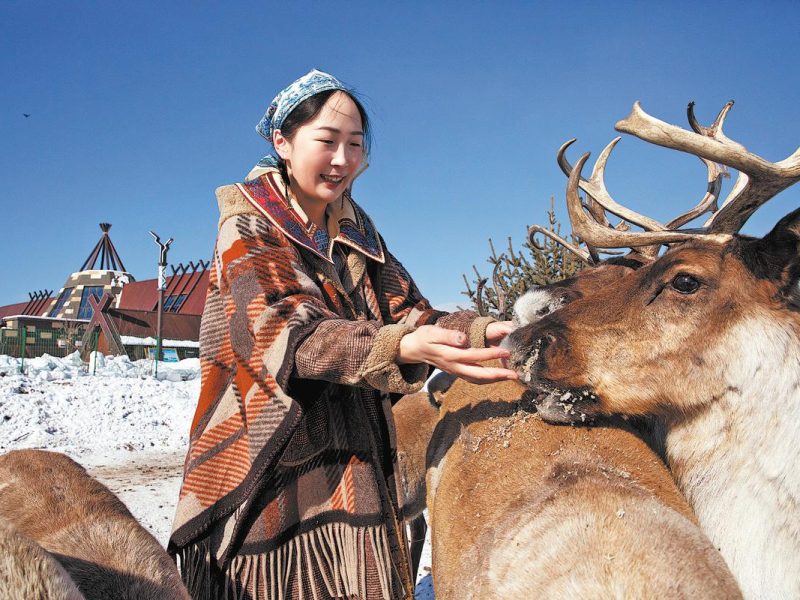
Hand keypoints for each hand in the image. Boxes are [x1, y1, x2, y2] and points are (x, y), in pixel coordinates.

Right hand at [398, 325, 517, 384]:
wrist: (414, 349)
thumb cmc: (424, 337)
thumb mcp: (432, 332)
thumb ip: (448, 336)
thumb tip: (464, 339)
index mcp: (450, 355)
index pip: (474, 355)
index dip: (490, 354)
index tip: (506, 351)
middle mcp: (454, 366)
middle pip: (478, 374)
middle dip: (498, 375)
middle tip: (515, 374)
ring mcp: (456, 371)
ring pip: (477, 379)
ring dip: (495, 379)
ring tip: (511, 376)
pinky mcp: (457, 372)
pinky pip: (474, 379)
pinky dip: (487, 379)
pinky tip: (497, 376)